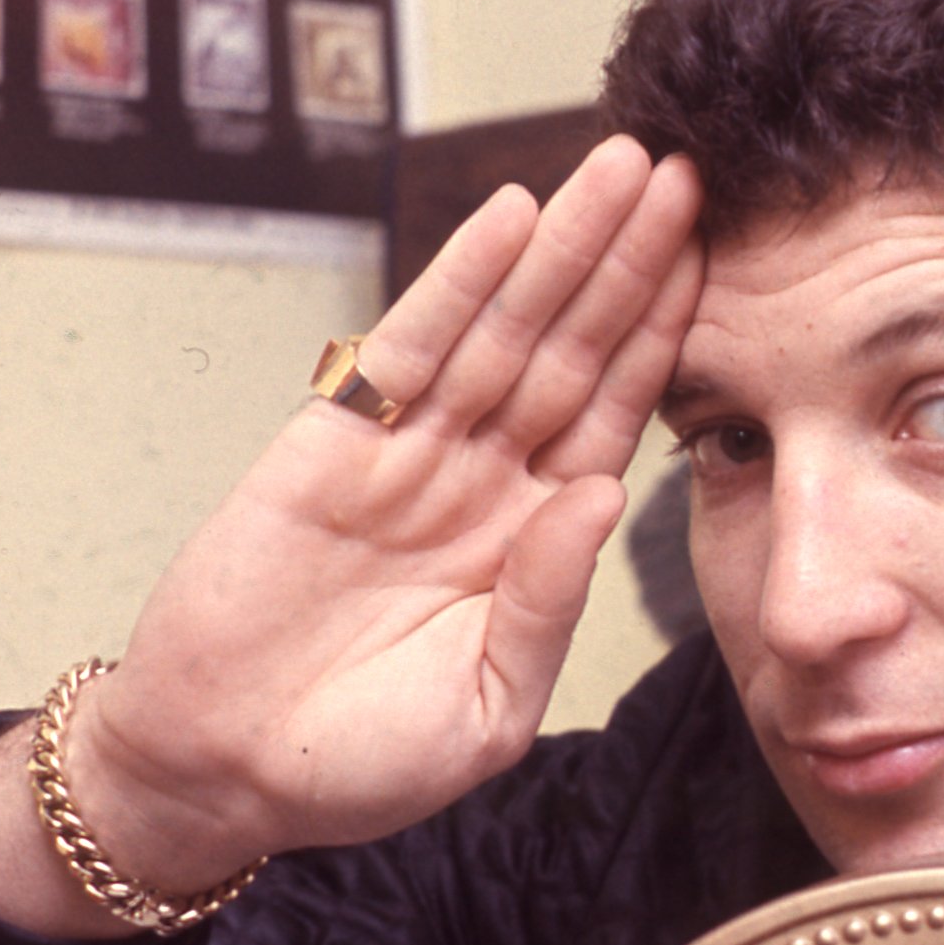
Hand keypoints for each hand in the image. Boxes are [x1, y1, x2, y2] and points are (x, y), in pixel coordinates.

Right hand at [0, 137, 701, 923]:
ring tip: (622, 169)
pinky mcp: (330, 443)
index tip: (719, 262)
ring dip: (565, 248)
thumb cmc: (358, 760)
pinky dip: (459, 280)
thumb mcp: (488, 709)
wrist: (224, 774)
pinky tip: (511, 220)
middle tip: (687, 174)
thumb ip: (546, 605)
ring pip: (505, 329)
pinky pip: (408, 349)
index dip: (664, 338)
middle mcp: (481, 479)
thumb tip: (604, 496)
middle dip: (629, 263)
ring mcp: (409, 453)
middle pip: (572, 348)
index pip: (616, 417)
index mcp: (532, 538)